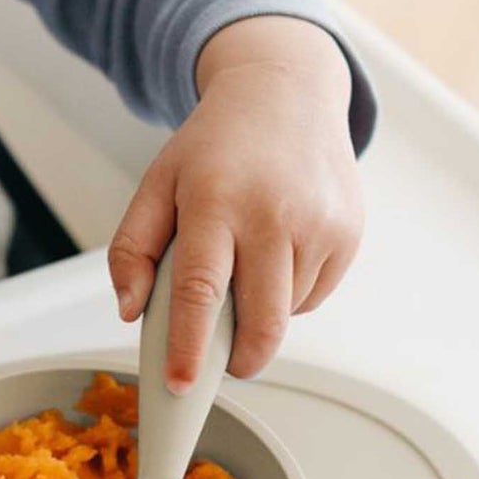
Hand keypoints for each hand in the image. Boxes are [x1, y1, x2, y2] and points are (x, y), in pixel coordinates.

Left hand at [106, 16, 362, 391]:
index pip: (201, 290)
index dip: (189, 346)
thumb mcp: (156, 185)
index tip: (181, 385)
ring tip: (246, 267)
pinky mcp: (348, 234)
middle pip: (260, 320)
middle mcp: (274, 214)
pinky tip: (276, 255)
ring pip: (286, 313)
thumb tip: (133, 311)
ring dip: (260, 316)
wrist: (286, 94)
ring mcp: (319, 224)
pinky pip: (313, 296)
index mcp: (216, 202)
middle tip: (220, 363)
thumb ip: (130, 250)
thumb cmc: (214, 148)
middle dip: (239, 358)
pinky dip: (289, 296)